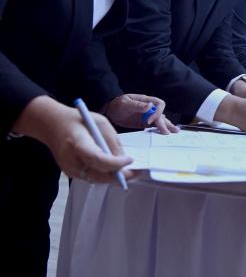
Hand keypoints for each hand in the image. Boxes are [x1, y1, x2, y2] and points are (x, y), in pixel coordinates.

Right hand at [13, 96, 133, 182]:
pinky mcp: (71, 173)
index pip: (98, 159)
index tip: (130, 160)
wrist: (53, 125)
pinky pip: (92, 177)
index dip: (116, 163)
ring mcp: (70, 169)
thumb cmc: (78, 121)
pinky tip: (117, 170)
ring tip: (131, 172)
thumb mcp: (100, 123)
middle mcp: (72, 161)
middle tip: (138, 172)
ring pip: (97, 179)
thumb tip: (124, 159)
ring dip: (114, 177)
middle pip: (99, 175)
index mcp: (77, 144)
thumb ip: (112, 142)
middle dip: (120, 175)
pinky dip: (105, 175)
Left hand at [105, 94, 177, 134]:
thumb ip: (137, 105)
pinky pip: (155, 126)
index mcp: (146, 101)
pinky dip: (161, 129)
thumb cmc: (118, 104)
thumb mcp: (125, 103)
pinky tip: (167, 132)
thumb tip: (150, 106)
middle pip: (161, 114)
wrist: (111, 111)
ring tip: (176, 131)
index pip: (159, 104)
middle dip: (165, 123)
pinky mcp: (145, 123)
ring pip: (161, 120)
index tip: (149, 121)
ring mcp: (148, 116)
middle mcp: (150, 108)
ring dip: (167, 125)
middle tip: (167, 132)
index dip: (157, 113)